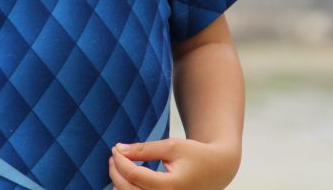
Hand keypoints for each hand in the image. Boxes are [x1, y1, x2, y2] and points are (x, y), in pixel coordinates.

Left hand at [108, 139, 239, 189]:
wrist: (218, 170)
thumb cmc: (196, 156)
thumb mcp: (172, 146)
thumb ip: (144, 149)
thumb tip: (120, 149)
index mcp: (170, 186)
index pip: (134, 175)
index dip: (120, 160)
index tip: (115, 147)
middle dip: (116, 172)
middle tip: (114, 156)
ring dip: (120, 184)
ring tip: (118, 166)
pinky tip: (126, 181)